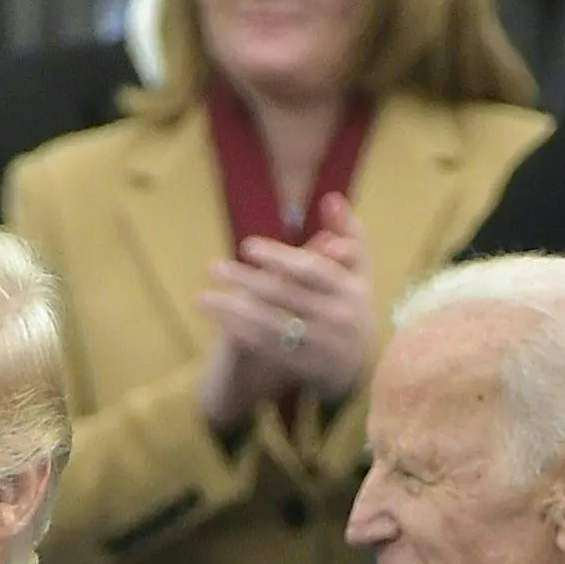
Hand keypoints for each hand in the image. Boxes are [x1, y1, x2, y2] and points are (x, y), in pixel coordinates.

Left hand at [196, 196, 375, 431]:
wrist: (361, 365)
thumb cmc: (353, 305)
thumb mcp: (360, 270)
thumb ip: (348, 233)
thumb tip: (330, 197)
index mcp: (352, 288)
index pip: (311, 269)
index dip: (279, 257)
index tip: (246, 246)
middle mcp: (340, 316)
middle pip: (286, 295)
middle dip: (247, 280)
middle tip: (214, 268)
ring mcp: (323, 344)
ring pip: (272, 324)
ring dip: (234, 310)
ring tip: (203, 297)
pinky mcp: (306, 366)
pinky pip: (268, 348)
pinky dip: (242, 333)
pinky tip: (219, 320)